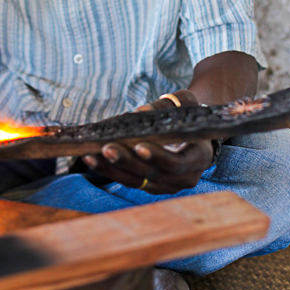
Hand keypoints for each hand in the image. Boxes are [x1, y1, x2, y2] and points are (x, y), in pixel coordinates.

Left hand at [82, 90, 213, 193]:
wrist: (191, 134)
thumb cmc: (187, 115)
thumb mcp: (185, 103)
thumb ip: (167, 105)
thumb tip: (142, 111)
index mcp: (199, 157)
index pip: (178, 163)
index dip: (158, 157)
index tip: (139, 146)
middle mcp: (185, 177)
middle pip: (152, 174)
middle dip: (127, 161)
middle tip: (106, 148)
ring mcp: (167, 185)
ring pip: (137, 181)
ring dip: (112, 169)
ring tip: (91, 155)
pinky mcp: (151, 185)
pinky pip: (129, 180)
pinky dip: (110, 170)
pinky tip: (92, 158)